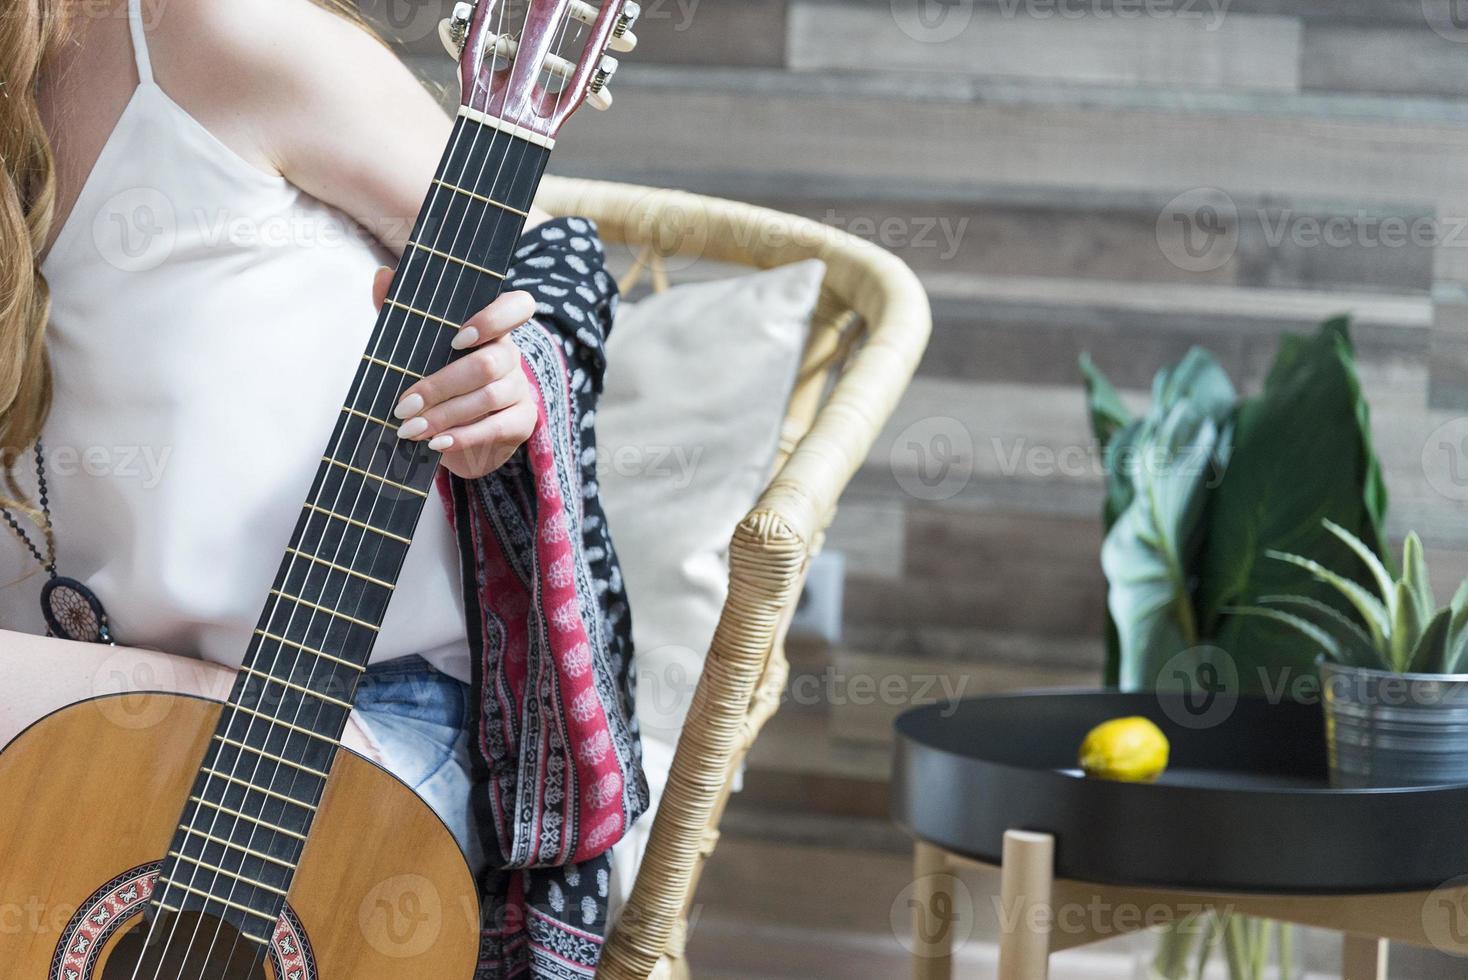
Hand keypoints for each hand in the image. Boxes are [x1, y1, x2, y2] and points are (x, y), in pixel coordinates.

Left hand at [372, 267, 537, 478]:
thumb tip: (383, 275)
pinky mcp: (522, 421)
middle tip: (403, 406)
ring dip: (444, 415)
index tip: (456, 338)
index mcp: (492, 329)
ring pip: (488, 397)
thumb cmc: (439, 382)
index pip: (517, 307)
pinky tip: (437, 443)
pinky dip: (463, 437)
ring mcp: (520, 389)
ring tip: (410, 429)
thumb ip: (407, 314)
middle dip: (440, 386)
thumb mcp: (420, 349)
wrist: (460, 436)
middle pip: (487, 363)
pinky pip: (497, 427)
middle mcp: (511, 355)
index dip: (492, 319)